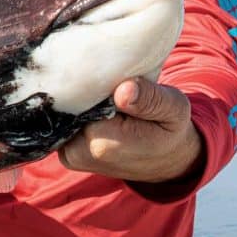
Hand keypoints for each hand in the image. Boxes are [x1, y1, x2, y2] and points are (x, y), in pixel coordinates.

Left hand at [59, 78, 203, 183]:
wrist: (164, 161)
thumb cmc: (169, 129)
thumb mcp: (173, 109)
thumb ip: (150, 99)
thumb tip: (123, 90)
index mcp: (102, 143)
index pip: (79, 97)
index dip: (92, 81)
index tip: (111, 76)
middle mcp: (79, 153)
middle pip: (67, 105)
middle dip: (84, 90)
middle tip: (110, 84)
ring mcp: (70, 156)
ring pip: (63, 113)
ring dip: (80, 101)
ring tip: (107, 96)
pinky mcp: (67, 154)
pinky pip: (63, 123)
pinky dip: (78, 112)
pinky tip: (98, 107)